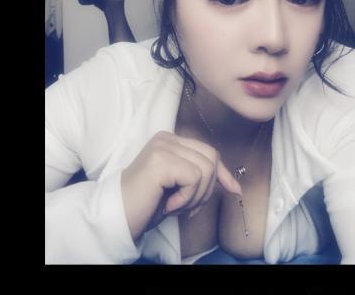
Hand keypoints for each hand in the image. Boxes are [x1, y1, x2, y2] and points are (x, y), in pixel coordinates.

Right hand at [121, 130, 240, 240]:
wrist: (118, 216)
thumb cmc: (147, 204)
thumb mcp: (180, 188)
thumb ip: (202, 180)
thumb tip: (236, 186)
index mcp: (171, 141)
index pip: (209, 152)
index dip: (223, 173)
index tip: (234, 191)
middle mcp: (167, 138)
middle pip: (211, 158)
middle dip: (207, 190)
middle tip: (187, 207)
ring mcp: (163, 146)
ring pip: (206, 169)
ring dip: (195, 197)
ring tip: (175, 206)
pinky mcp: (161, 159)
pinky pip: (194, 178)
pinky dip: (186, 198)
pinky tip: (168, 205)